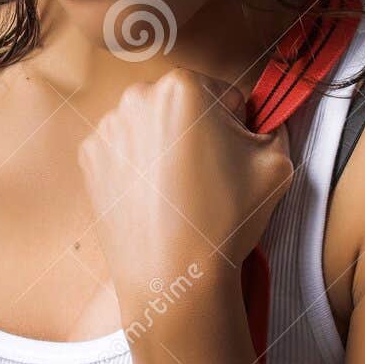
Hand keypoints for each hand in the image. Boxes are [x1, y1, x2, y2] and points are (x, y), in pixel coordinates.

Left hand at [77, 67, 294, 309]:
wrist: (173, 278)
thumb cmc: (224, 219)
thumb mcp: (276, 163)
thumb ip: (273, 126)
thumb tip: (263, 121)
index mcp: (182, 86)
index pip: (222, 94)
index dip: (235, 126)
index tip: (233, 156)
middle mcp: (136, 97)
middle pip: (181, 105)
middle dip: (196, 131)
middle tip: (206, 176)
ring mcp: (106, 129)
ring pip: (149, 127)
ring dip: (164, 147)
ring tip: (179, 191)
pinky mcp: (88, 159)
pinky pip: (123, 151)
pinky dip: (137, 167)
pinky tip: (153, 198)